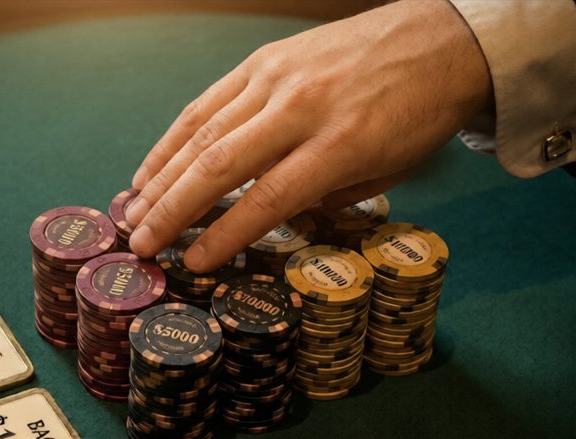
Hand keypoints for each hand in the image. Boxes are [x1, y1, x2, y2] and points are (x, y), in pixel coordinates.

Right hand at [123, 0, 490, 271]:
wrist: (440, 37)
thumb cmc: (419, 114)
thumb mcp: (389, 172)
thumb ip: (328, 197)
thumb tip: (274, 215)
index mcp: (340, 145)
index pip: (267, 199)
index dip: (224, 236)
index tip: (192, 264)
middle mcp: (300, 108)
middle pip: (220, 166)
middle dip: (173, 211)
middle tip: (141, 246)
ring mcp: (276, 78)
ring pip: (203, 132)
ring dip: (162, 176)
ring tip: (135, 212)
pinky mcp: (264, 60)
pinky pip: (208, 102)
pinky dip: (175, 137)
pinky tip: (154, 166)